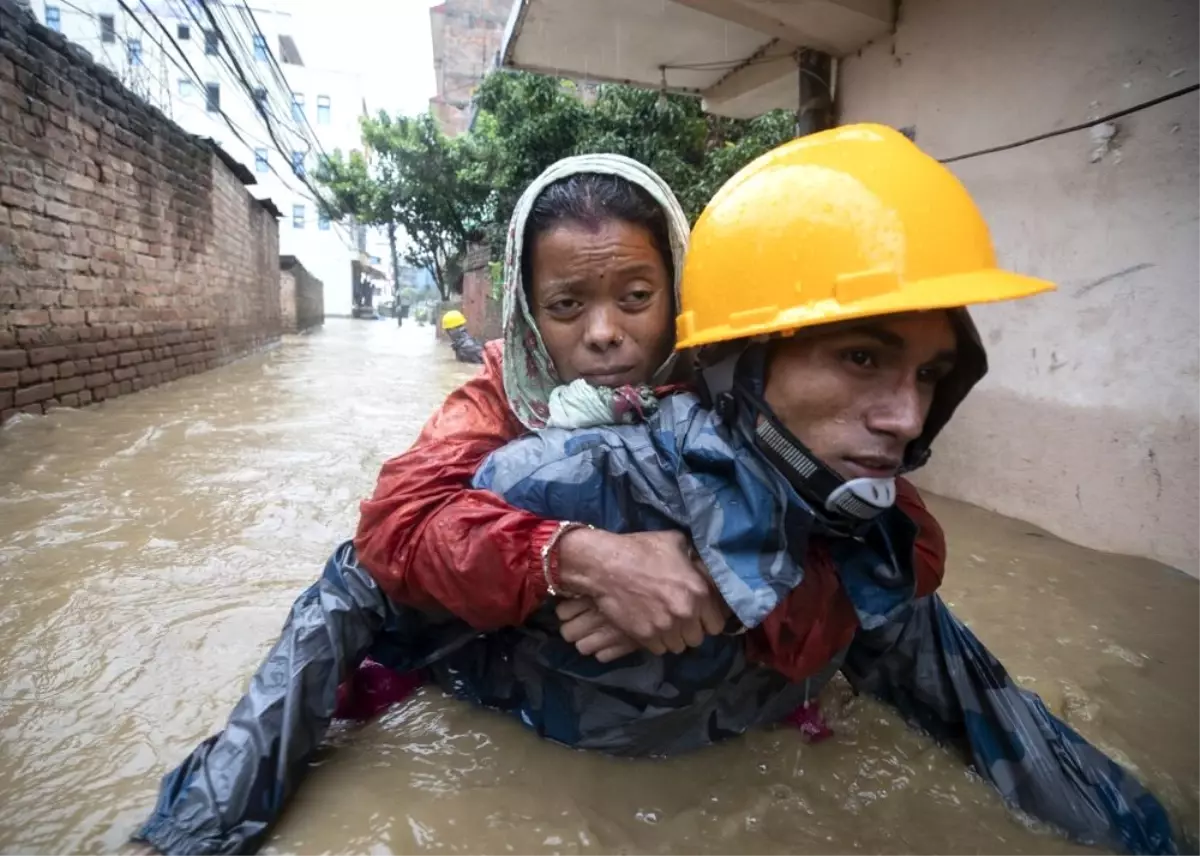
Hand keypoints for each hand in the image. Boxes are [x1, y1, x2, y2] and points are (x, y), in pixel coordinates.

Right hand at [556, 529, 727, 654]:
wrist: (605, 566)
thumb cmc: (640, 550)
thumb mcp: (675, 542)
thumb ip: (694, 558)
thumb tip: (702, 564)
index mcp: (699, 591)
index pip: (717, 624)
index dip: (708, 619)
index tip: (699, 614)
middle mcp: (686, 613)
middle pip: (697, 638)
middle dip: (690, 629)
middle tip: (679, 618)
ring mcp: (665, 627)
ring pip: (678, 646)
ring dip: (674, 637)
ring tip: (664, 624)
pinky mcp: (645, 636)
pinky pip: (659, 649)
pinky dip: (657, 641)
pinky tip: (650, 626)